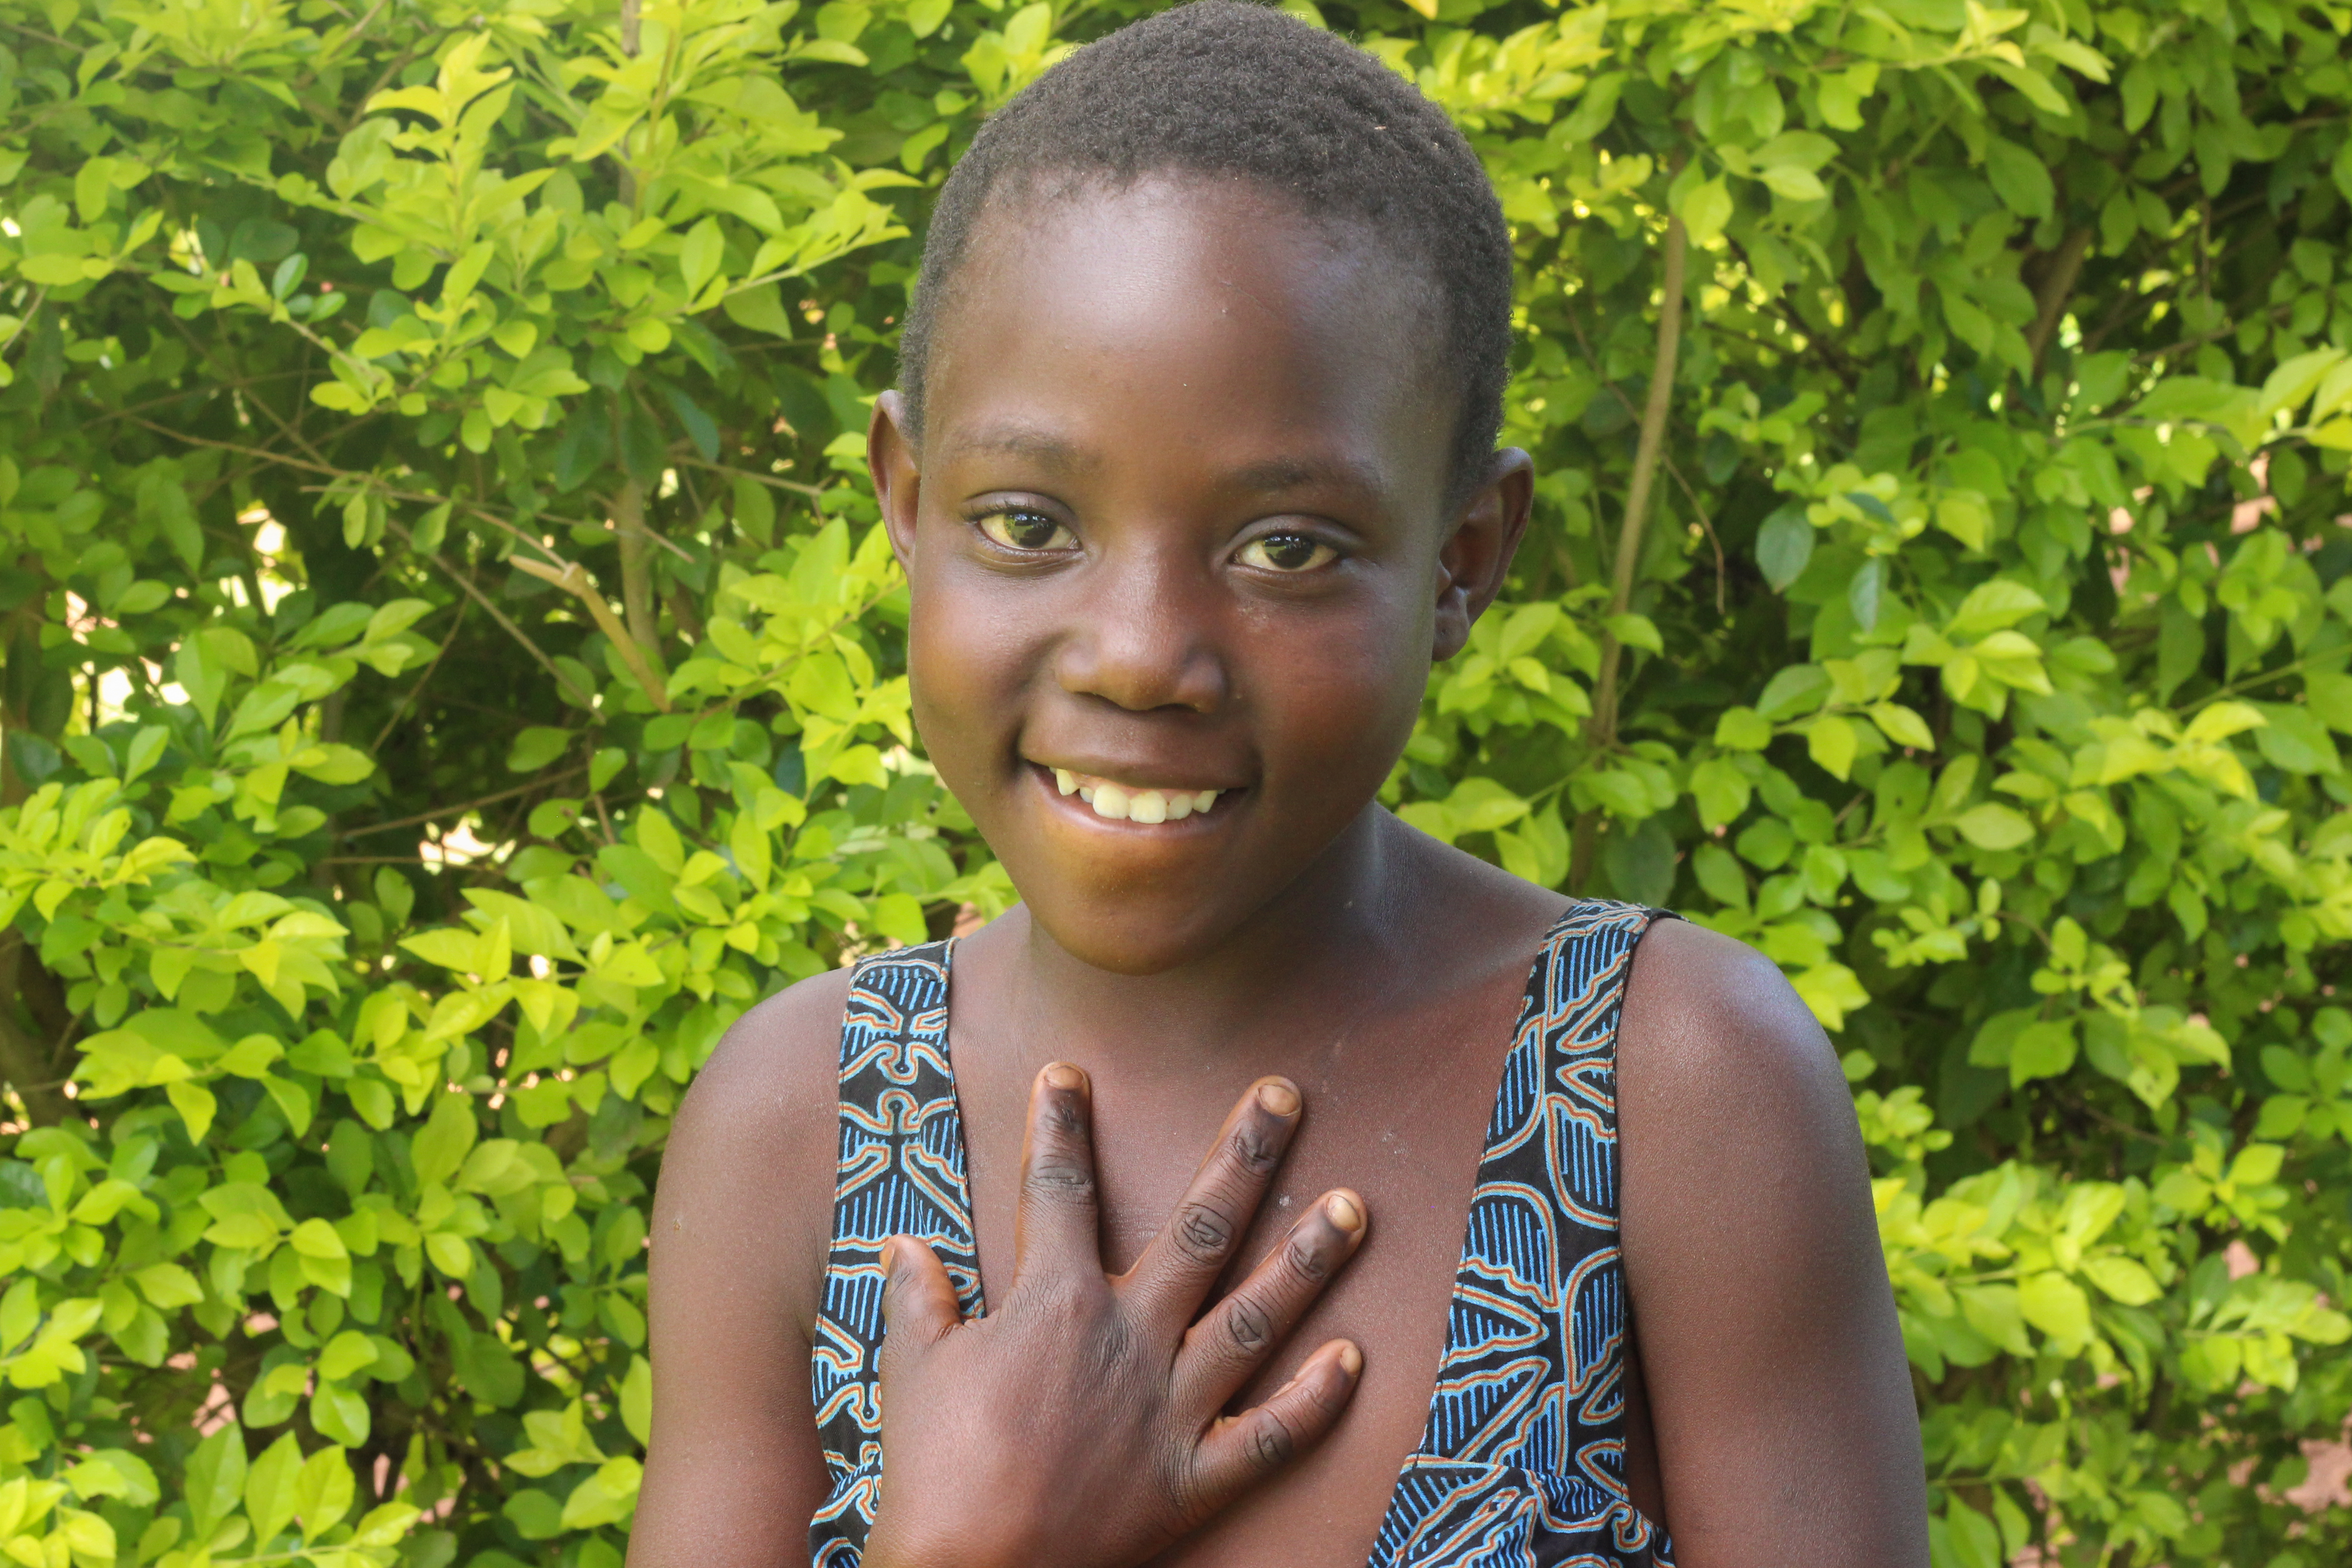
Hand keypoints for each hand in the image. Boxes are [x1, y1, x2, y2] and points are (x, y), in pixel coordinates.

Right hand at [862, 1064, 1369, 1567]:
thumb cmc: (932, 1469)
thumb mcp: (913, 1367)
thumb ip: (918, 1299)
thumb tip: (904, 1246)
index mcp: (1056, 1301)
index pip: (1058, 1188)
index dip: (1060, 1125)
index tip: (1069, 1073)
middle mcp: (1128, 1338)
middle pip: (1200, 1229)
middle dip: (1246, 1155)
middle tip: (1286, 1095)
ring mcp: (1170, 1408)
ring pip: (1257, 1318)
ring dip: (1309, 1259)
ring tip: (1354, 1206)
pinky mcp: (1192, 1479)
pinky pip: (1271, 1436)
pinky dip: (1315, 1401)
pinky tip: (1353, 1358)